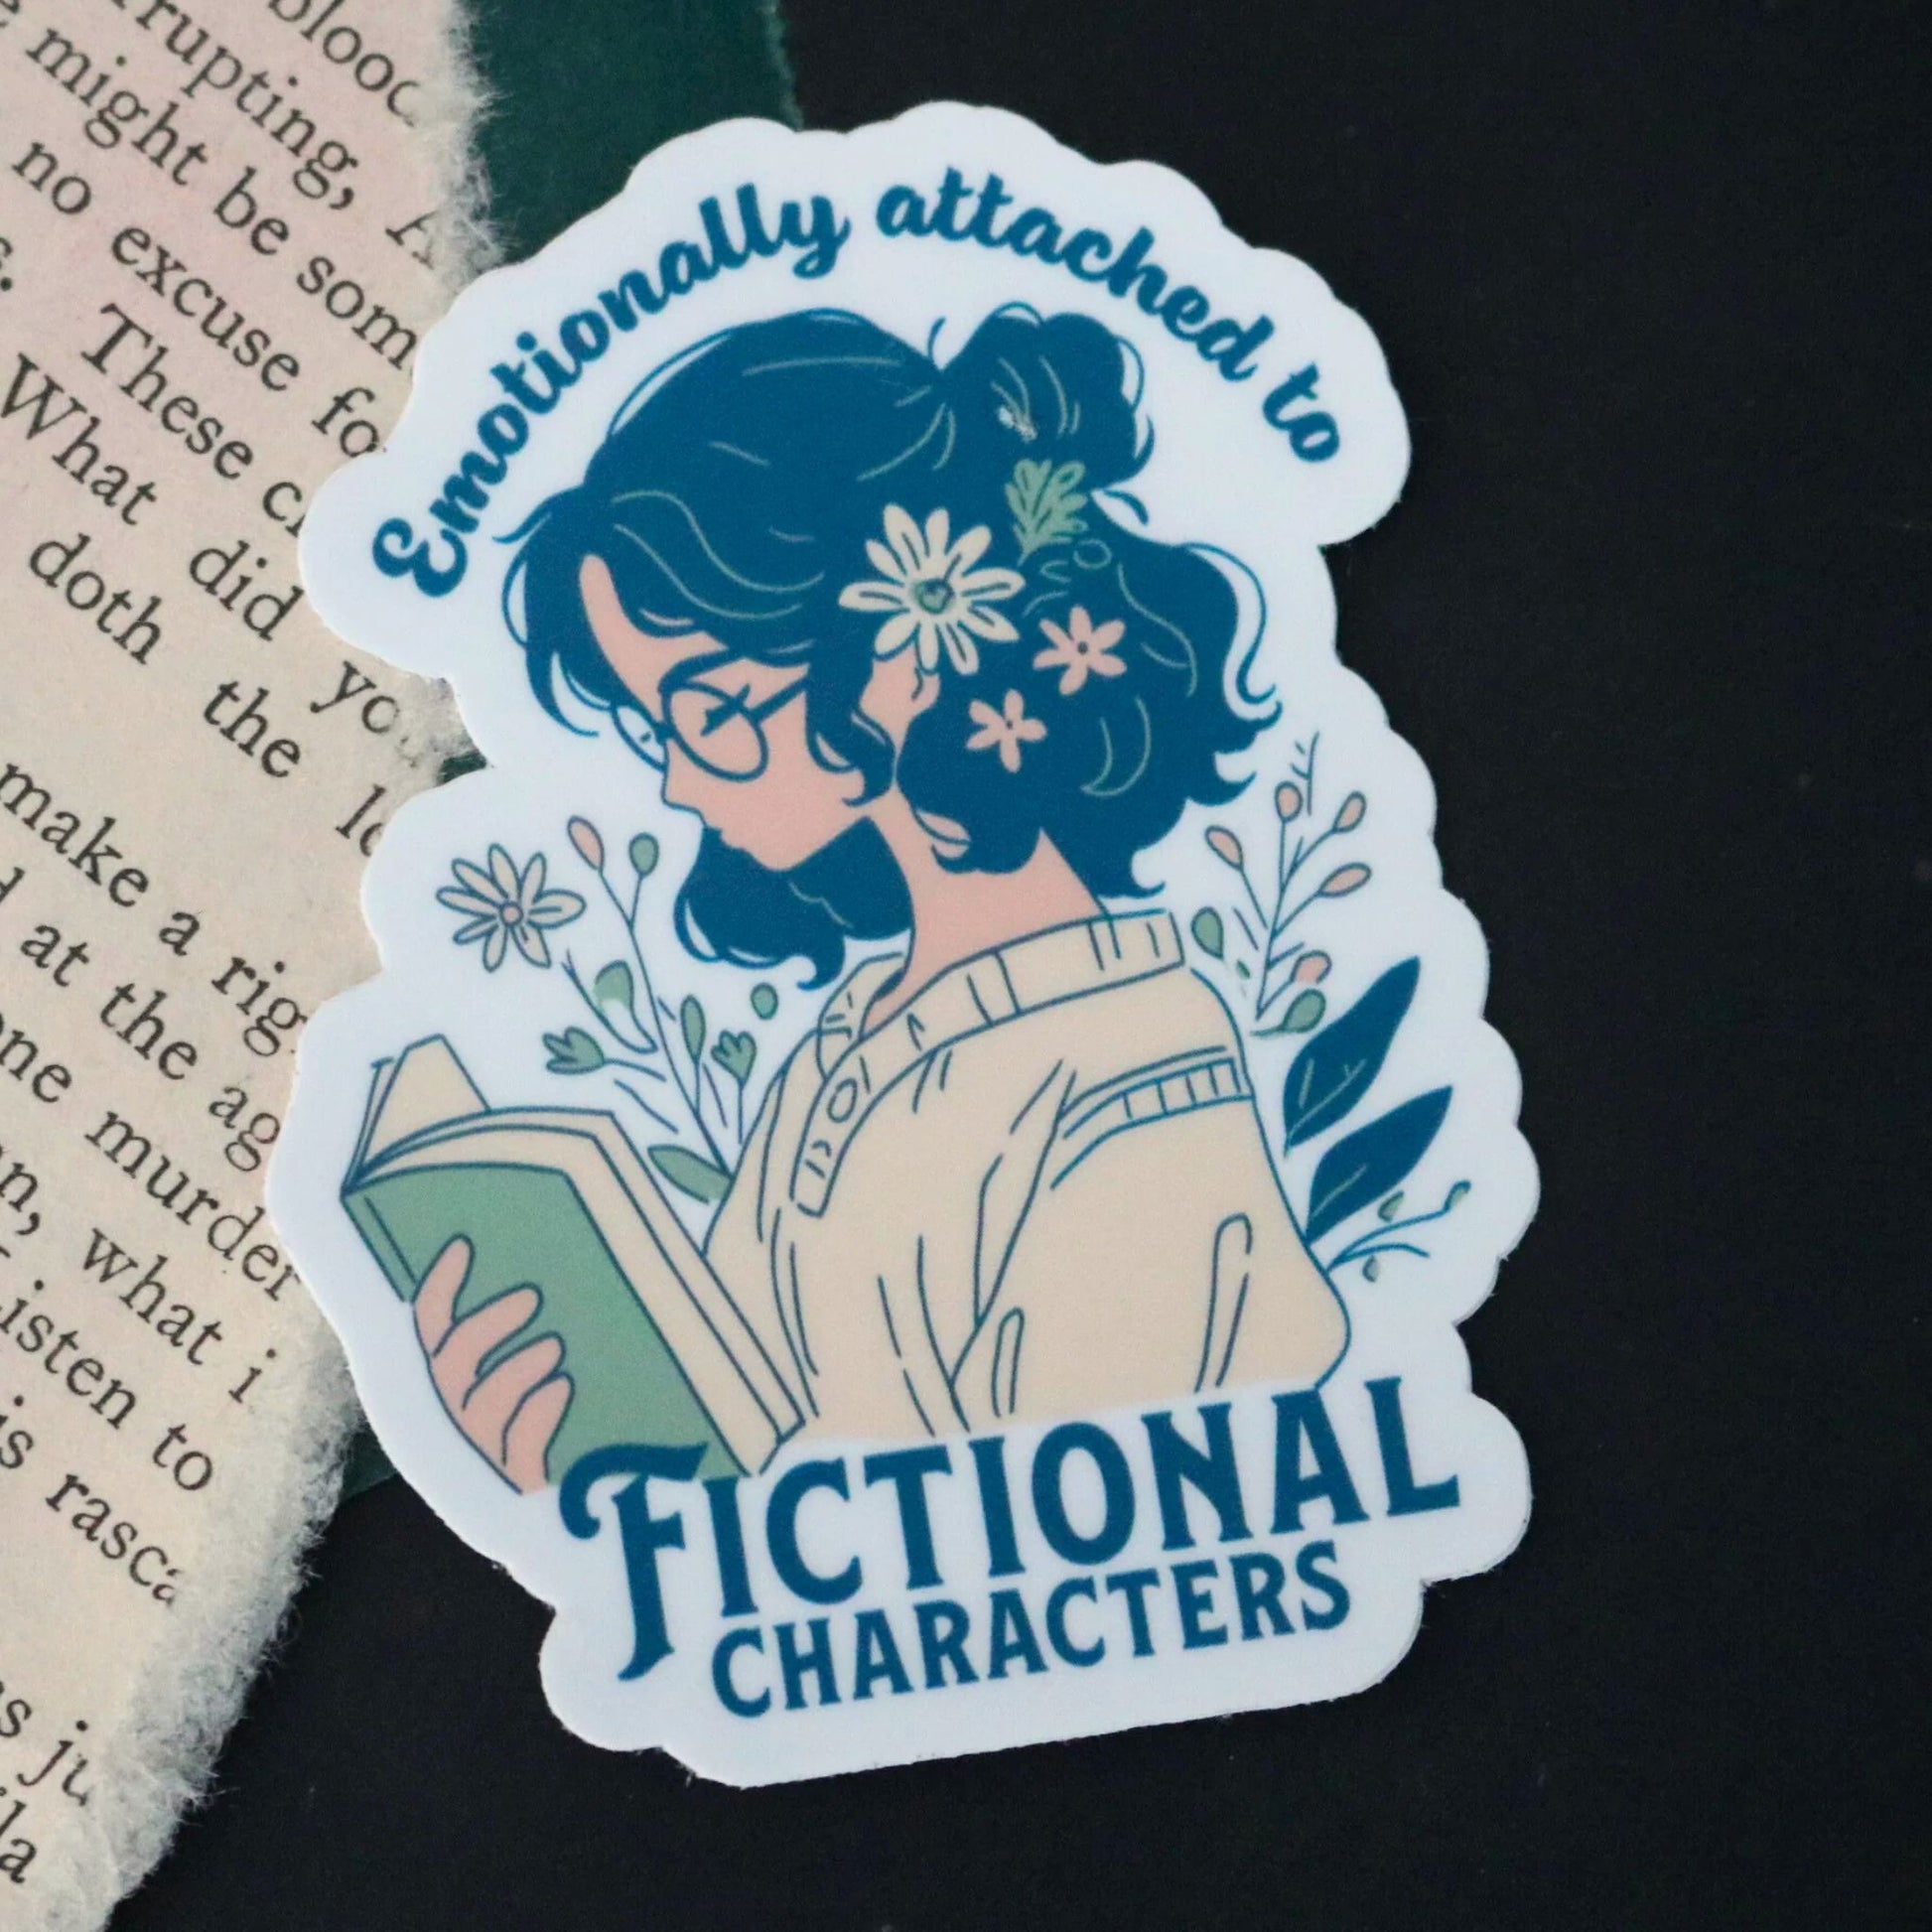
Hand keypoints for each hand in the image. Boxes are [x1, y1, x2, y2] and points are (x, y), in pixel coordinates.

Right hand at [413, 1238, 570, 1491]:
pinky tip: (561, 1388)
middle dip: (488, 1326)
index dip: (440, 1288)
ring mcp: (486, 1451)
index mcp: (454, 1378)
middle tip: (532, 1299)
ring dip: (516, 1369)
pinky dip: (538, 1412)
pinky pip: (518, 1446)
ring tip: (554, 1348)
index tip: (463, 1246)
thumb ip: (535, 1315)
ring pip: (483, 1406)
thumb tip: (551, 1256)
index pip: (431, 1328)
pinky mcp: (518, 1482)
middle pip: (453, 1365)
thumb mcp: (552, 1349)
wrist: (601, 1482)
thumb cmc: (577, 1400)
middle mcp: (458, 1414)